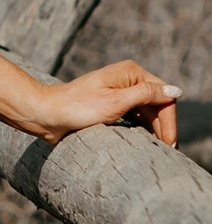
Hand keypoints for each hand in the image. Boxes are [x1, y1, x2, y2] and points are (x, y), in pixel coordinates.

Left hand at [28, 61, 180, 145]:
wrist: (46, 115)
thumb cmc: (78, 107)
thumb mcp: (116, 102)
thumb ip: (147, 96)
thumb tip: (177, 91)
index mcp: (131, 72)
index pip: (163, 95)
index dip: (169, 119)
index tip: (170, 143)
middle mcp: (127, 79)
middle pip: (156, 103)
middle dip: (163, 126)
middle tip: (168, 151)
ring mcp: (118, 92)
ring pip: (145, 111)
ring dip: (153, 128)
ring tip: (159, 150)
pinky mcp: (109, 105)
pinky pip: (132, 116)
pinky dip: (140, 127)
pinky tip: (143, 141)